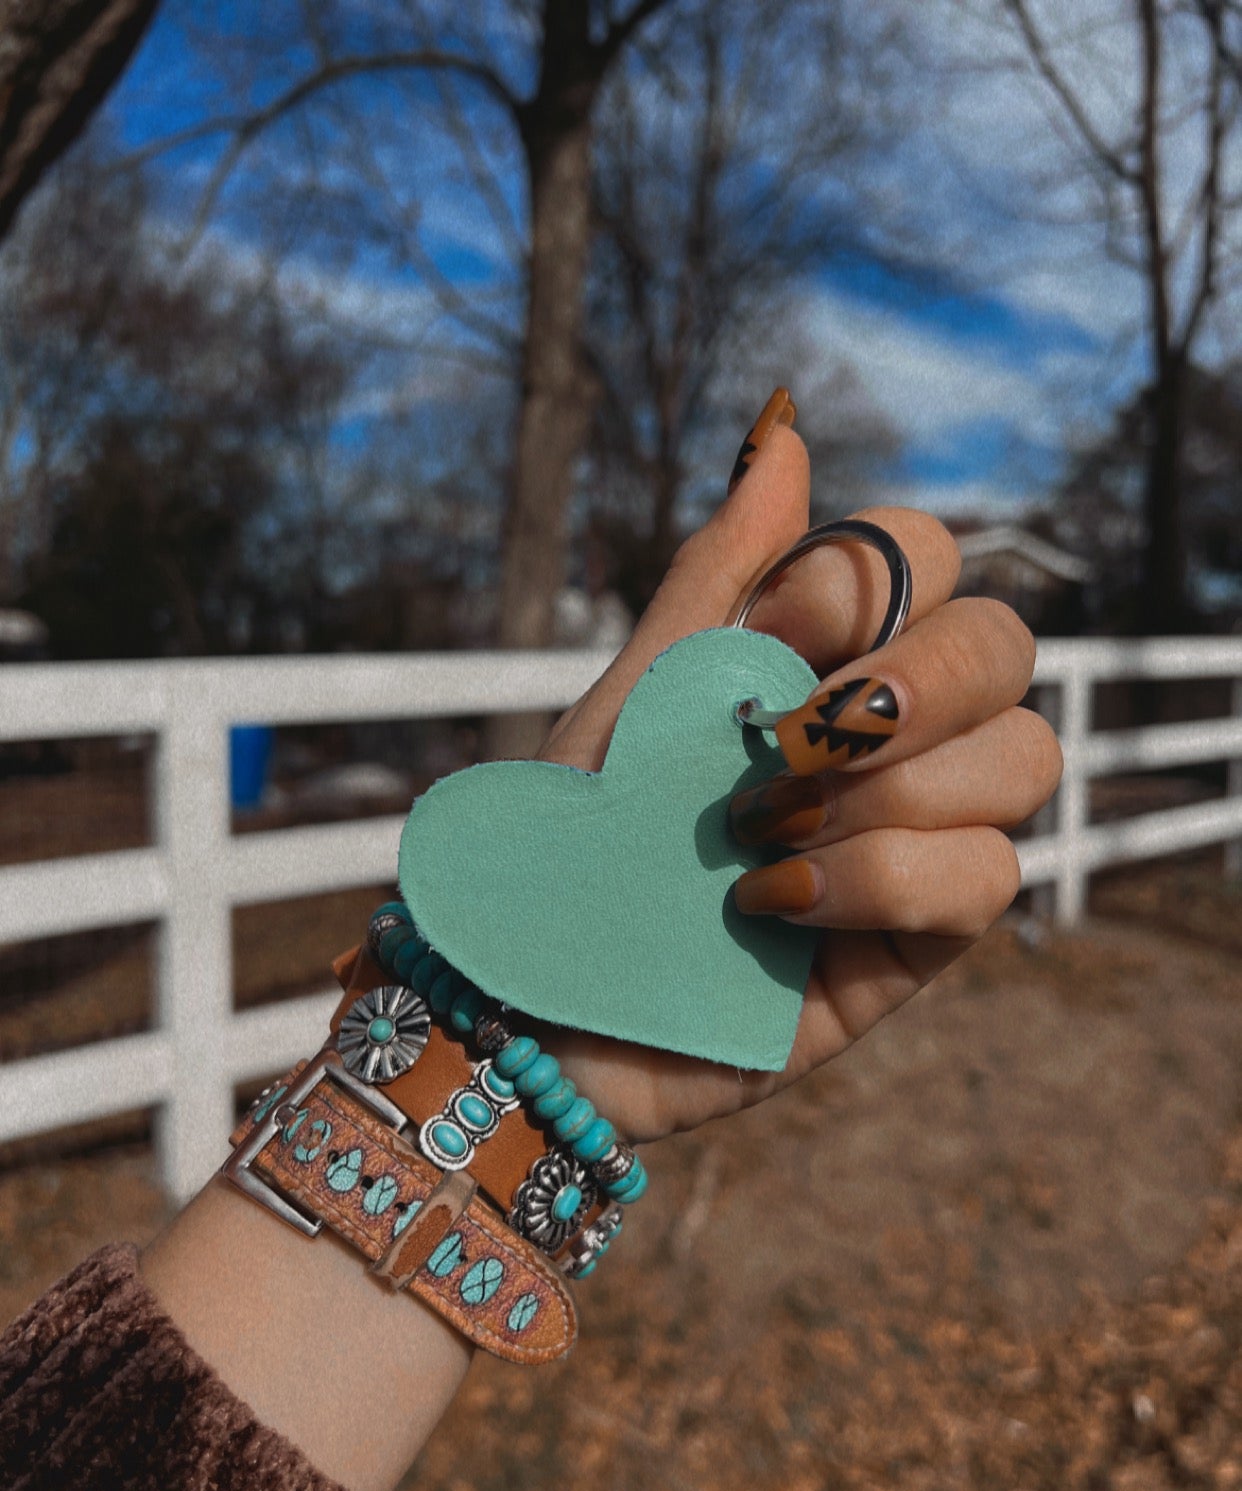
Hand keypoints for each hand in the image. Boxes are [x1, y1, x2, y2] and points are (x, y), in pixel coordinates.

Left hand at [535, 413, 1061, 1143]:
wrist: (530, 997)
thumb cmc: (572, 839)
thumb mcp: (634, 696)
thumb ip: (720, 575)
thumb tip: (785, 428)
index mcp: (821, 661)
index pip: (929, 558)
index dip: (871, 581)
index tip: (771, 638)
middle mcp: (887, 739)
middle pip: (1006, 647)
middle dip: (910, 684)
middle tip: (786, 744)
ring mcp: (914, 836)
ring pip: (1023, 760)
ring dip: (885, 793)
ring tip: (759, 837)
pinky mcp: (919, 939)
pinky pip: (986, 877)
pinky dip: (880, 880)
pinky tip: (774, 904)